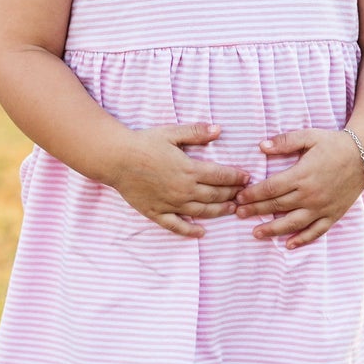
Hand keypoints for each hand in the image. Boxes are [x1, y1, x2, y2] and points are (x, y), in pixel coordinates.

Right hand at [107, 123, 250, 238]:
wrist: (117, 158)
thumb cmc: (144, 143)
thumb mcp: (172, 132)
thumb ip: (196, 132)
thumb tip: (218, 129)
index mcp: (190, 169)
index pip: (222, 176)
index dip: (237, 177)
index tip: (247, 178)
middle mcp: (184, 189)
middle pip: (216, 195)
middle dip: (232, 194)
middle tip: (243, 194)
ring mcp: (171, 203)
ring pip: (202, 211)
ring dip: (219, 211)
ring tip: (231, 210)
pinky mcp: (157, 212)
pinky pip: (176, 225)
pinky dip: (190, 230)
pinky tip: (201, 233)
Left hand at [233, 129, 363, 248]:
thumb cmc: (334, 144)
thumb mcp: (309, 136)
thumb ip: (285, 141)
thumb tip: (262, 146)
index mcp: (302, 175)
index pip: (271, 188)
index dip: (253, 194)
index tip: (239, 197)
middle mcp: (310, 194)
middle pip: (277, 206)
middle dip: (255, 210)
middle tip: (238, 214)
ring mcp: (322, 207)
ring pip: (293, 223)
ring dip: (273, 230)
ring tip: (256, 233)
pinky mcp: (333, 214)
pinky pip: (316, 231)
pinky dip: (302, 240)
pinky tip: (289, 245)